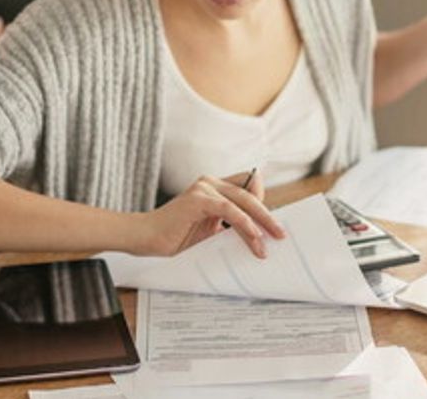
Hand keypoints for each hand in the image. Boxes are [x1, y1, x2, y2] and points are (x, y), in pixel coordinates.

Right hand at [135, 171, 284, 257]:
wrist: (146, 239)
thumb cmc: (174, 237)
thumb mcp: (209, 230)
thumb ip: (229, 226)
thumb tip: (257, 234)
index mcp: (213, 187)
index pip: (247, 187)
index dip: (262, 204)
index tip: (274, 225)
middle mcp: (209, 182)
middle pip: (249, 194)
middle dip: (268, 216)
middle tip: (281, 235)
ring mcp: (204, 189)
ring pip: (243, 202)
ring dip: (260, 224)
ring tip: (270, 243)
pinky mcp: (199, 199)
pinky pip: (229, 210)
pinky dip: (244, 224)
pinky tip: (254, 238)